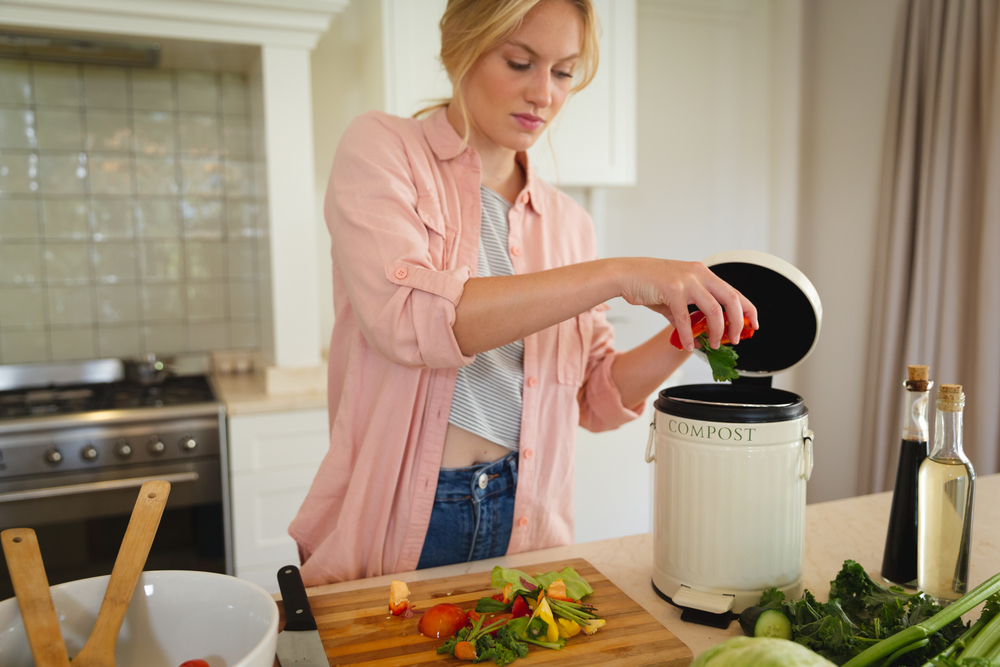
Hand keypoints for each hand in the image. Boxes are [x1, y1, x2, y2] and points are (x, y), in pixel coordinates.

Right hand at [617, 258, 757, 350]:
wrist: (625, 274)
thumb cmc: (649, 283)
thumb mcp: (674, 298)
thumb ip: (688, 316)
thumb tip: (697, 339)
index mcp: (703, 274)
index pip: (734, 291)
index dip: (747, 309)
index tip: (753, 325)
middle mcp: (699, 274)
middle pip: (731, 299)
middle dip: (737, 323)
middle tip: (735, 339)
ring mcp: (687, 281)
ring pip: (713, 310)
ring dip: (717, 332)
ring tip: (713, 344)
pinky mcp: (672, 290)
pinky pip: (685, 319)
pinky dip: (688, 336)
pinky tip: (687, 346)